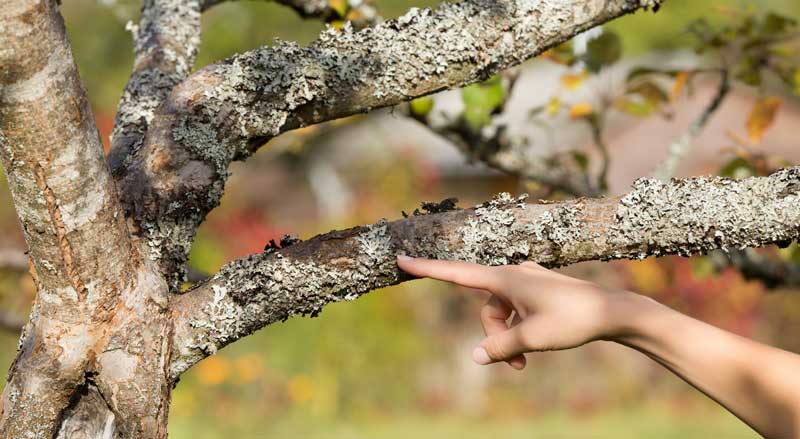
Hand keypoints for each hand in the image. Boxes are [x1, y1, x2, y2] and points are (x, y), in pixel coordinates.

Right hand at [396, 256, 641, 369]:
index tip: (401, 258)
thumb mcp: (532, 338)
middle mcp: (513, 274)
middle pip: (485, 308)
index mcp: (506, 278)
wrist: (612, 311)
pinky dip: (518, 329)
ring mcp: (526, 281)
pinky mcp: (537, 290)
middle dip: (493, 336)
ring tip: (526, 362)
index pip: (457, 273)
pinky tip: (535, 344)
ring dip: (507, 337)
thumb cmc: (573, 319)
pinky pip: (515, 310)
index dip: (427, 268)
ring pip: (500, 313)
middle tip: (516, 364)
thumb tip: (475, 356)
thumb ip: (500, 347)